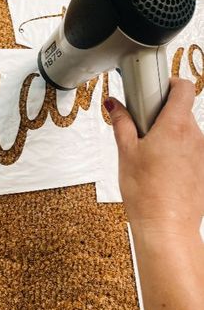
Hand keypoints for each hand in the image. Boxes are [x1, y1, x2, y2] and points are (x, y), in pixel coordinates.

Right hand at [105, 78, 203, 237]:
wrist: (166, 226)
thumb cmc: (146, 193)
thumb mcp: (127, 152)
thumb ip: (121, 123)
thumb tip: (114, 106)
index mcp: (175, 127)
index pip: (184, 87)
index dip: (171, 83)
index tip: (156, 90)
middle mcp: (194, 136)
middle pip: (182, 110)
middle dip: (163, 113)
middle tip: (143, 128)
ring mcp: (202, 153)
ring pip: (186, 130)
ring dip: (169, 133)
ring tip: (150, 152)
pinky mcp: (203, 167)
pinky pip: (191, 149)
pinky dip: (178, 150)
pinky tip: (162, 167)